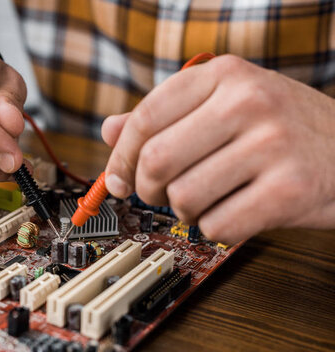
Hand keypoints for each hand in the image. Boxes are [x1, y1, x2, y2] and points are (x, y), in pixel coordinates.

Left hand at [102, 55, 334, 243]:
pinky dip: (217, 229)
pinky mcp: (290, 190)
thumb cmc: (283, 128)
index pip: (145, 118)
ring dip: (186, 211)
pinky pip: (217, 226)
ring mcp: (272, 145)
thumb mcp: (227, 103)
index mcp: (224, 75)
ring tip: (209, 200)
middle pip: (156, 160)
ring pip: (183, 198)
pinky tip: (236, 213)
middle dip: (147, 189)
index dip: (120, 157)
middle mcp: (247, 102)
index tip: (118, 179)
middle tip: (160, 195)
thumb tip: (109, 131)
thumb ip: (168, 115)